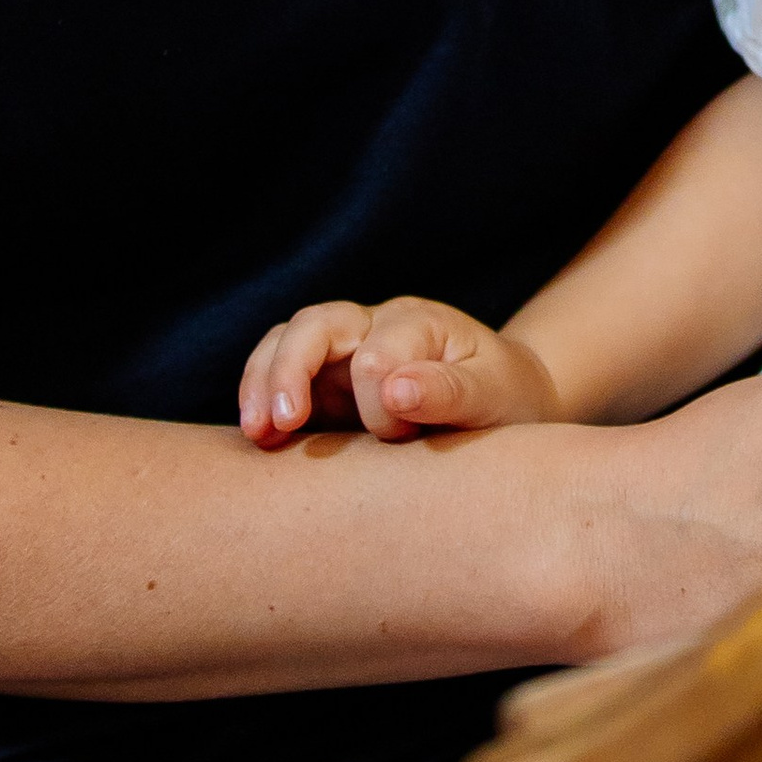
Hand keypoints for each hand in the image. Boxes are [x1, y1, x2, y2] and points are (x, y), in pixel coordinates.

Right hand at [239, 295, 559, 445]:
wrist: (504, 403)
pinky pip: (278, 376)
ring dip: (262, 381)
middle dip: (289, 369)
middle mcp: (373, 325)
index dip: (379, 402)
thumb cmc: (504, 399)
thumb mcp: (494, 396)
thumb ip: (450, 391)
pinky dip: (259, 399)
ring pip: (286, 342)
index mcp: (418, 323)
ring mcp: (343, 352)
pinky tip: (258, 439)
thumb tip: (394, 388)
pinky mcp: (323, 385)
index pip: (376, 353)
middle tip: (277, 423)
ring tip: (256, 433)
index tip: (400, 437)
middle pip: (316, 324)